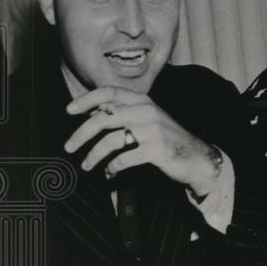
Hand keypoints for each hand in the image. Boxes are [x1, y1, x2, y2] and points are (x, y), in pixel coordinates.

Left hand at [64, 85, 222, 197]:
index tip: (69, 110)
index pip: (109, 92)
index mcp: (143, 101)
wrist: (197, 158)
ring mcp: (153, 130)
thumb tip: (93, 113)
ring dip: (93, 156)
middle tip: (69, 147)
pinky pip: (124, 159)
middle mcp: (147, 111)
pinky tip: (110, 173)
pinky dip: (112, 168)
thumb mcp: (148, 119)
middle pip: (103, 119)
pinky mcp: (157, 150)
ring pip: (110, 141)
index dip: (86, 99)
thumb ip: (124, 113)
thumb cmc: (168, 139)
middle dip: (81, 135)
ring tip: (87, 166)